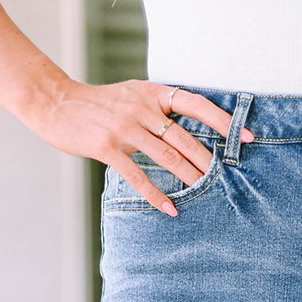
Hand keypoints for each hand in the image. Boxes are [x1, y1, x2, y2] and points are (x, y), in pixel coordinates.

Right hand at [22, 78, 253, 213]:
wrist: (55, 104)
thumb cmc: (98, 105)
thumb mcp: (131, 95)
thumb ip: (157, 108)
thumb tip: (190, 129)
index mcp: (152, 92)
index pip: (195, 103)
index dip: (223, 120)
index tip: (245, 137)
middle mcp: (141, 107)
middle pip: (185, 137)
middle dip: (210, 160)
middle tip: (230, 178)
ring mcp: (125, 127)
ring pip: (167, 157)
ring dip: (190, 178)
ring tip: (207, 194)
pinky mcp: (108, 147)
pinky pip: (138, 175)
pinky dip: (155, 194)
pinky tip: (170, 209)